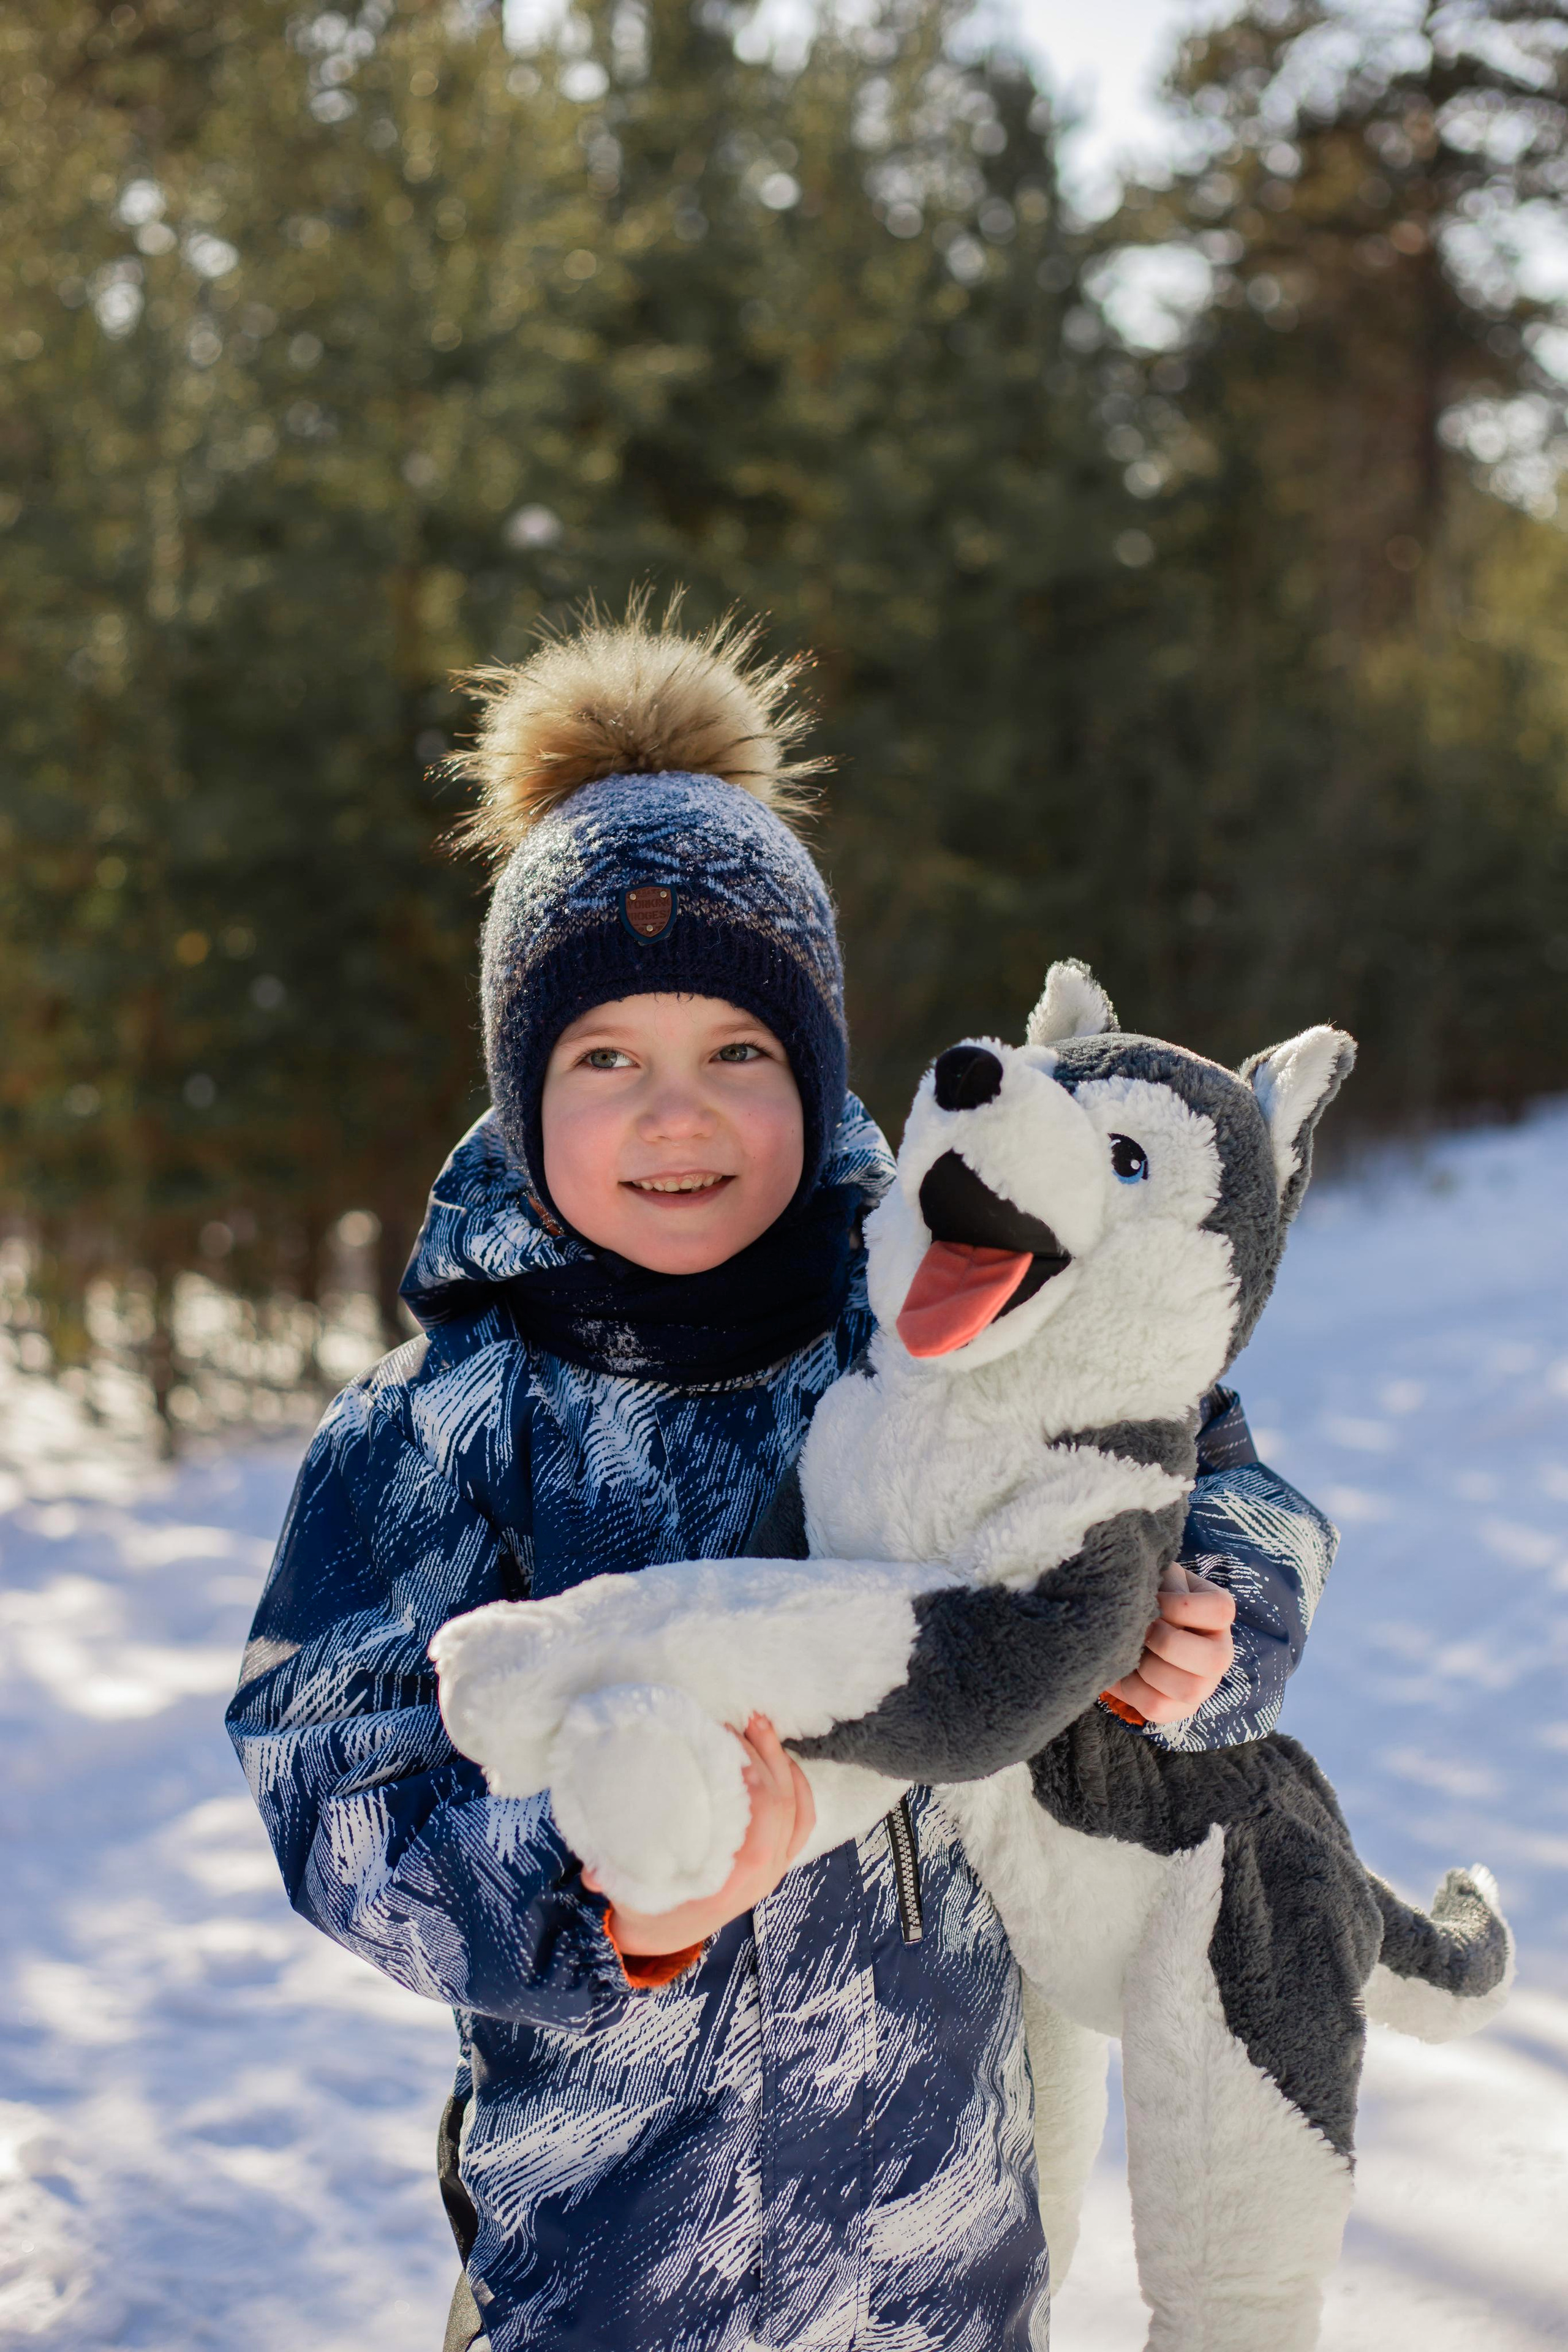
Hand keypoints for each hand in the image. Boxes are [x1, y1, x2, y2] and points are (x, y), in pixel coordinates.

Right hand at [584, 1714, 815, 1955]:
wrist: (668, 1935)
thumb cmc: (647, 1902)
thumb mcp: (628, 1894)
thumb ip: (611, 1881)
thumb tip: (591, 1873)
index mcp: (732, 1881)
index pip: (761, 1815)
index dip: (749, 1771)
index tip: (722, 1736)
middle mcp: (761, 1876)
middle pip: (781, 1804)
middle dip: (764, 1754)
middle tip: (741, 1720)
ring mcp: (775, 1870)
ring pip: (795, 1808)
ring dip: (780, 1762)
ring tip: (759, 1725)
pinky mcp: (779, 1862)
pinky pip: (802, 1821)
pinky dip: (798, 1787)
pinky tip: (782, 1758)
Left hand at [1105, 1567, 1235, 1726]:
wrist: (1125, 1621)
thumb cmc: (1146, 1593)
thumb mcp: (1156, 1576)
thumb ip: (1160, 1582)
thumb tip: (1149, 1601)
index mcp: (1218, 1614)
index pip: (1220, 1611)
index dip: (1180, 1606)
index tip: (1154, 1599)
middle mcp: (1219, 1653)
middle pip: (1214, 1660)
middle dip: (1166, 1643)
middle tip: (1142, 1630)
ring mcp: (1202, 1685)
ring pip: (1189, 1689)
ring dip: (1149, 1667)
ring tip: (1132, 1650)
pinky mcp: (1177, 1708)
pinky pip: (1159, 1708)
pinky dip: (1133, 1689)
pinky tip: (1125, 1670)